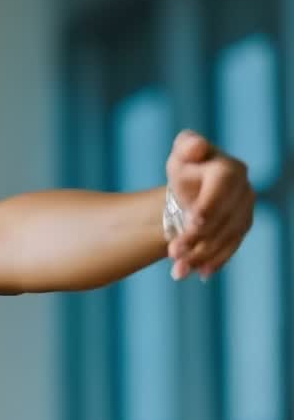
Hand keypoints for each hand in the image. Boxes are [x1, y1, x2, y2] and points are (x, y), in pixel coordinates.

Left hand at [164, 129, 254, 280]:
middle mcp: (243, 190)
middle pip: (222, 218)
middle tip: (172, 251)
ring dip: (201, 255)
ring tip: (177, 268)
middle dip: (197, 237)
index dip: (210, 206)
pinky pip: (230, 248)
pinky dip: (213, 262)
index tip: (194, 223)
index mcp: (229, 168)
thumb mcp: (182, 153)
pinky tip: (196, 273)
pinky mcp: (242, 228)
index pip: (222, 188)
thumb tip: (194, 147)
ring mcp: (246, 211)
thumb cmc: (187, 166)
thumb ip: (187, 146)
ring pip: (225, 238)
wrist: (196, 188)